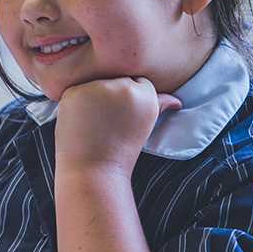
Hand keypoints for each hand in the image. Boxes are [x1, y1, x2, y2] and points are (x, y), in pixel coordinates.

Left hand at [56, 77, 180, 175]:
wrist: (95, 171)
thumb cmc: (120, 152)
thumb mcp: (144, 127)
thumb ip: (159, 105)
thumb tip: (176, 101)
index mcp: (146, 94)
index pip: (136, 82)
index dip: (127, 102)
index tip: (122, 119)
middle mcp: (125, 86)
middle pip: (116, 79)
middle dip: (110, 97)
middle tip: (105, 123)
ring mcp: (99, 87)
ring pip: (96, 82)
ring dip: (92, 97)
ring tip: (93, 123)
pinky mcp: (76, 91)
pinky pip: (76, 89)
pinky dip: (76, 102)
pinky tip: (80, 121)